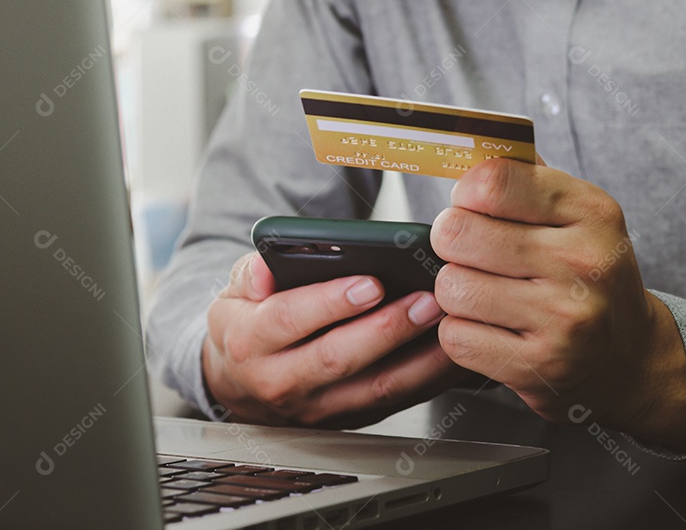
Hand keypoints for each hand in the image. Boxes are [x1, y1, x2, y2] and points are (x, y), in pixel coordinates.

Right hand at [202, 253, 470, 427]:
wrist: (238, 382)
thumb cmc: (246, 325)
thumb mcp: (233, 293)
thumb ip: (249, 274)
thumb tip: (264, 267)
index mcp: (250, 342)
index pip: (288, 320)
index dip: (330, 302)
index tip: (370, 282)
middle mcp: (282, 381)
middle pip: (338, 358)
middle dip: (386, 329)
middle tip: (424, 300)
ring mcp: (318, 406)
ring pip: (375, 388)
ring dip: (418, 358)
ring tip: (447, 323)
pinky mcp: (350, 417)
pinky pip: (396, 401)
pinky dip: (429, 378)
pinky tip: (452, 352)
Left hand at [430, 158, 685, 449]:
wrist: (632, 358)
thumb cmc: (591, 276)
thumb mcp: (579, 215)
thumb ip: (527, 179)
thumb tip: (470, 146)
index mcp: (591, 212)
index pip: (493, 182)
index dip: (466, 193)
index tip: (473, 205)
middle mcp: (582, 264)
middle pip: (458, 233)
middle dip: (453, 242)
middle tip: (472, 253)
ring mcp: (562, 319)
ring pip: (451, 287)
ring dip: (457, 292)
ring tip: (486, 293)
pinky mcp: (539, 367)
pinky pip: (456, 337)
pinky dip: (462, 333)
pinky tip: (492, 328)